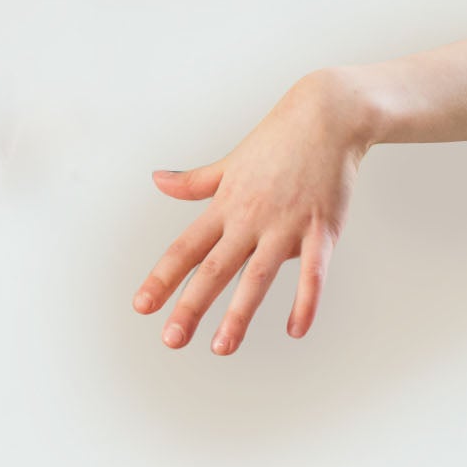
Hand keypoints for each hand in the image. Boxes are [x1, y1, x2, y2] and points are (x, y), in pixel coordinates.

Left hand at [133, 69, 372, 354]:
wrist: (324, 119)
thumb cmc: (275, 142)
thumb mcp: (228, 163)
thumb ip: (194, 181)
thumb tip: (157, 180)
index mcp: (224, 206)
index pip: (185, 249)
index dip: (162, 278)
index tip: (142, 305)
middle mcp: (249, 219)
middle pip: (214, 269)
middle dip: (191, 305)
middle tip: (171, 339)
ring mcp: (285, 225)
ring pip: (257, 276)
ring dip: (239, 314)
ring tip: (221, 347)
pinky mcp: (322, 229)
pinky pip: (313, 272)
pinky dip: (305, 301)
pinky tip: (295, 329)